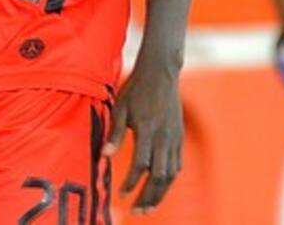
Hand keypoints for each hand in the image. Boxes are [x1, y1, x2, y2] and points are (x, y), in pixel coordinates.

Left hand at [103, 59, 182, 213]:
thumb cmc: (136, 89)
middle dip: (149, 197)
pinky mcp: (179, 137)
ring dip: (160, 193)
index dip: (132, 183)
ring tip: (148, 207)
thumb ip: (114, 134)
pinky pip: (177, 165)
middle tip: (137, 212)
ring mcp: (175, 138)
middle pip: (160, 177)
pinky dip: (169, 180)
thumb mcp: (120, 108)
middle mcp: (164, 137)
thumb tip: (104, 157)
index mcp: (147, 130)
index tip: (121, 194)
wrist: (161, 73)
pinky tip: (160, 188)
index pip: (141, 165)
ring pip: (171, 175)